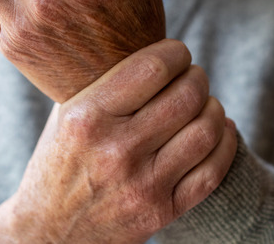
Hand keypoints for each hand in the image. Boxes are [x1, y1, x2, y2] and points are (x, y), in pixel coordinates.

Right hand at [0, 40, 237, 243]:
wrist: (48, 234)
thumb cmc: (59, 164)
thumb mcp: (65, 116)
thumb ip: (105, 84)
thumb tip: (154, 47)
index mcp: (87, 118)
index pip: (152, 68)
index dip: (175, 52)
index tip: (177, 53)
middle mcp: (116, 150)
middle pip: (187, 96)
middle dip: (198, 77)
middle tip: (192, 76)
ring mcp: (142, 185)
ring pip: (206, 130)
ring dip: (213, 108)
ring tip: (204, 103)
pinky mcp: (161, 212)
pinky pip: (213, 170)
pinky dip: (224, 143)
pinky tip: (218, 130)